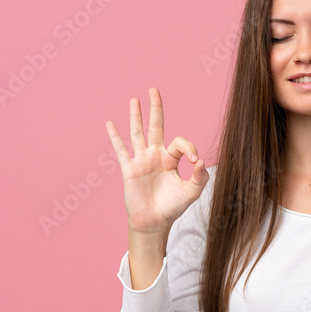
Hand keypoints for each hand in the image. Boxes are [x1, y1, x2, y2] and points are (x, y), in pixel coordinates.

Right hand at [105, 87, 208, 233]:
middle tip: (154, 89)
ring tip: (134, 99)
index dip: (189, 148)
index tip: (195, 161)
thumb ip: (200, 177)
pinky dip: (115, 137)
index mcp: (171, 159)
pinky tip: (110, 123)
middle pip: (155, 126)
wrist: (154, 222)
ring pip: (137, 134)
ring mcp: (141, 161)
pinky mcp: (129, 169)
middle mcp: (155, 156)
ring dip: (135, 116)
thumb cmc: (172, 207)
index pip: (179, 142)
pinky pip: (121, 150)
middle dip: (155, 108)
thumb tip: (200, 161)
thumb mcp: (192, 192)